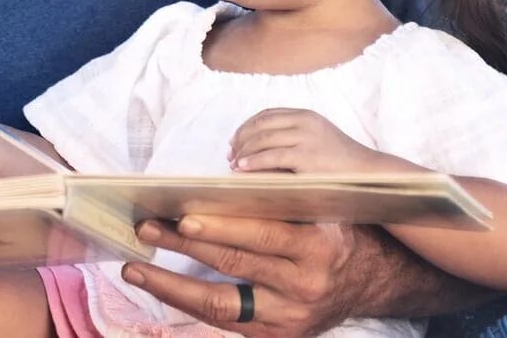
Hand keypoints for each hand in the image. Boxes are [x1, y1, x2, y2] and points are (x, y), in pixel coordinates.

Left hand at [123, 216, 367, 336]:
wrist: (371, 280)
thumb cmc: (335, 232)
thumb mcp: (320, 210)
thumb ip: (279, 199)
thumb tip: (218, 184)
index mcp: (317, 246)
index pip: (261, 233)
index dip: (220, 226)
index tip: (182, 213)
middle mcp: (303, 285)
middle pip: (233, 264)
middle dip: (184, 244)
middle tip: (147, 227)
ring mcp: (289, 316)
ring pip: (221, 303)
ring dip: (172, 284)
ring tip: (135, 268)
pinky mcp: (277, 336)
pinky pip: (225, 323)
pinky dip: (189, 305)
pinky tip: (161, 289)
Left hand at [228, 108, 383, 173]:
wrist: (369, 175)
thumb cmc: (342, 164)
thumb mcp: (318, 140)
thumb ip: (294, 137)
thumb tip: (260, 147)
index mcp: (306, 115)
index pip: (267, 114)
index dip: (246, 126)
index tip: (235, 139)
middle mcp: (305, 122)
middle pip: (261, 125)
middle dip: (241, 139)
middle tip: (229, 154)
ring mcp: (306, 139)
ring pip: (263, 140)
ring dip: (243, 152)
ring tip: (233, 164)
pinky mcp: (307, 157)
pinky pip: (272, 157)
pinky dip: (253, 162)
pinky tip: (243, 169)